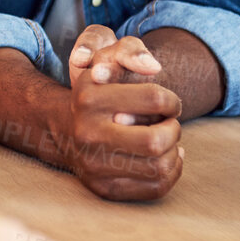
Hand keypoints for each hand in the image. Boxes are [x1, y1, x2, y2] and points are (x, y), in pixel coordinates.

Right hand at [60, 25, 184, 199]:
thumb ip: (130, 52)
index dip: (172, 100)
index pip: (155, 99)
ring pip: (159, 167)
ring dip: (174, 152)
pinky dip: (171, 173)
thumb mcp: (106, 60)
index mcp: (88, 97)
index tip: (169, 102)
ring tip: (169, 140)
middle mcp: (86, 133)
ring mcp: (93, 164)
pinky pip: (154, 188)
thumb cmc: (99, 91)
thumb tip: (153, 66)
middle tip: (170, 123)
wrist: (66, 130)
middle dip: (174, 130)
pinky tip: (166, 158)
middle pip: (156, 140)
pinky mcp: (103, 188)